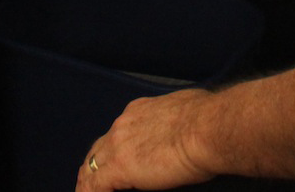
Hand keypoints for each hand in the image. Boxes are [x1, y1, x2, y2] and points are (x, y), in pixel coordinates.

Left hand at [77, 89, 217, 190]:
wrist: (207, 128)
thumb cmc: (207, 120)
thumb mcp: (186, 109)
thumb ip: (175, 120)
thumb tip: (184, 126)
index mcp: (138, 112)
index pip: (116, 134)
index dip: (111, 150)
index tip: (112, 162)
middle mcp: (123, 125)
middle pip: (97, 150)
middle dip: (91, 167)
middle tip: (87, 183)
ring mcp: (118, 146)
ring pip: (90, 168)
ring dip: (86, 184)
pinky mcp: (119, 168)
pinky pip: (94, 186)